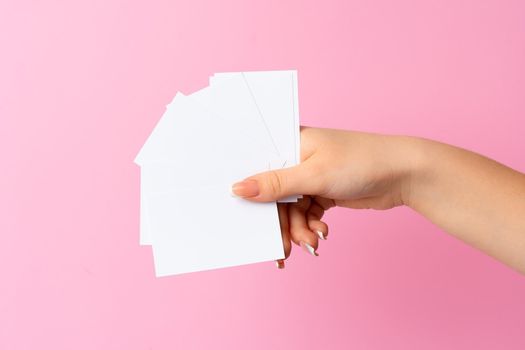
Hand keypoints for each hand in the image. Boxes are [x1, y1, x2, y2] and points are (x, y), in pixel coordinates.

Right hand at [231, 127, 419, 264]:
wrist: (403, 174)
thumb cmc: (360, 161)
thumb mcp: (313, 175)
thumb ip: (275, 184)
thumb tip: (238, 189)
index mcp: (291, 142)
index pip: (260, 168)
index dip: (251, 194)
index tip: (247, 219)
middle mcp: (298, 158)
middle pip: (275, 195)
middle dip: (281, 223)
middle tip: (281, 248)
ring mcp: (311, 175)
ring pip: (292, 209)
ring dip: (299, 229)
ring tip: (311, 243)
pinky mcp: (324, 191)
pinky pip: (308, 213)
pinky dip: (312, 226)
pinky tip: (321, 234)